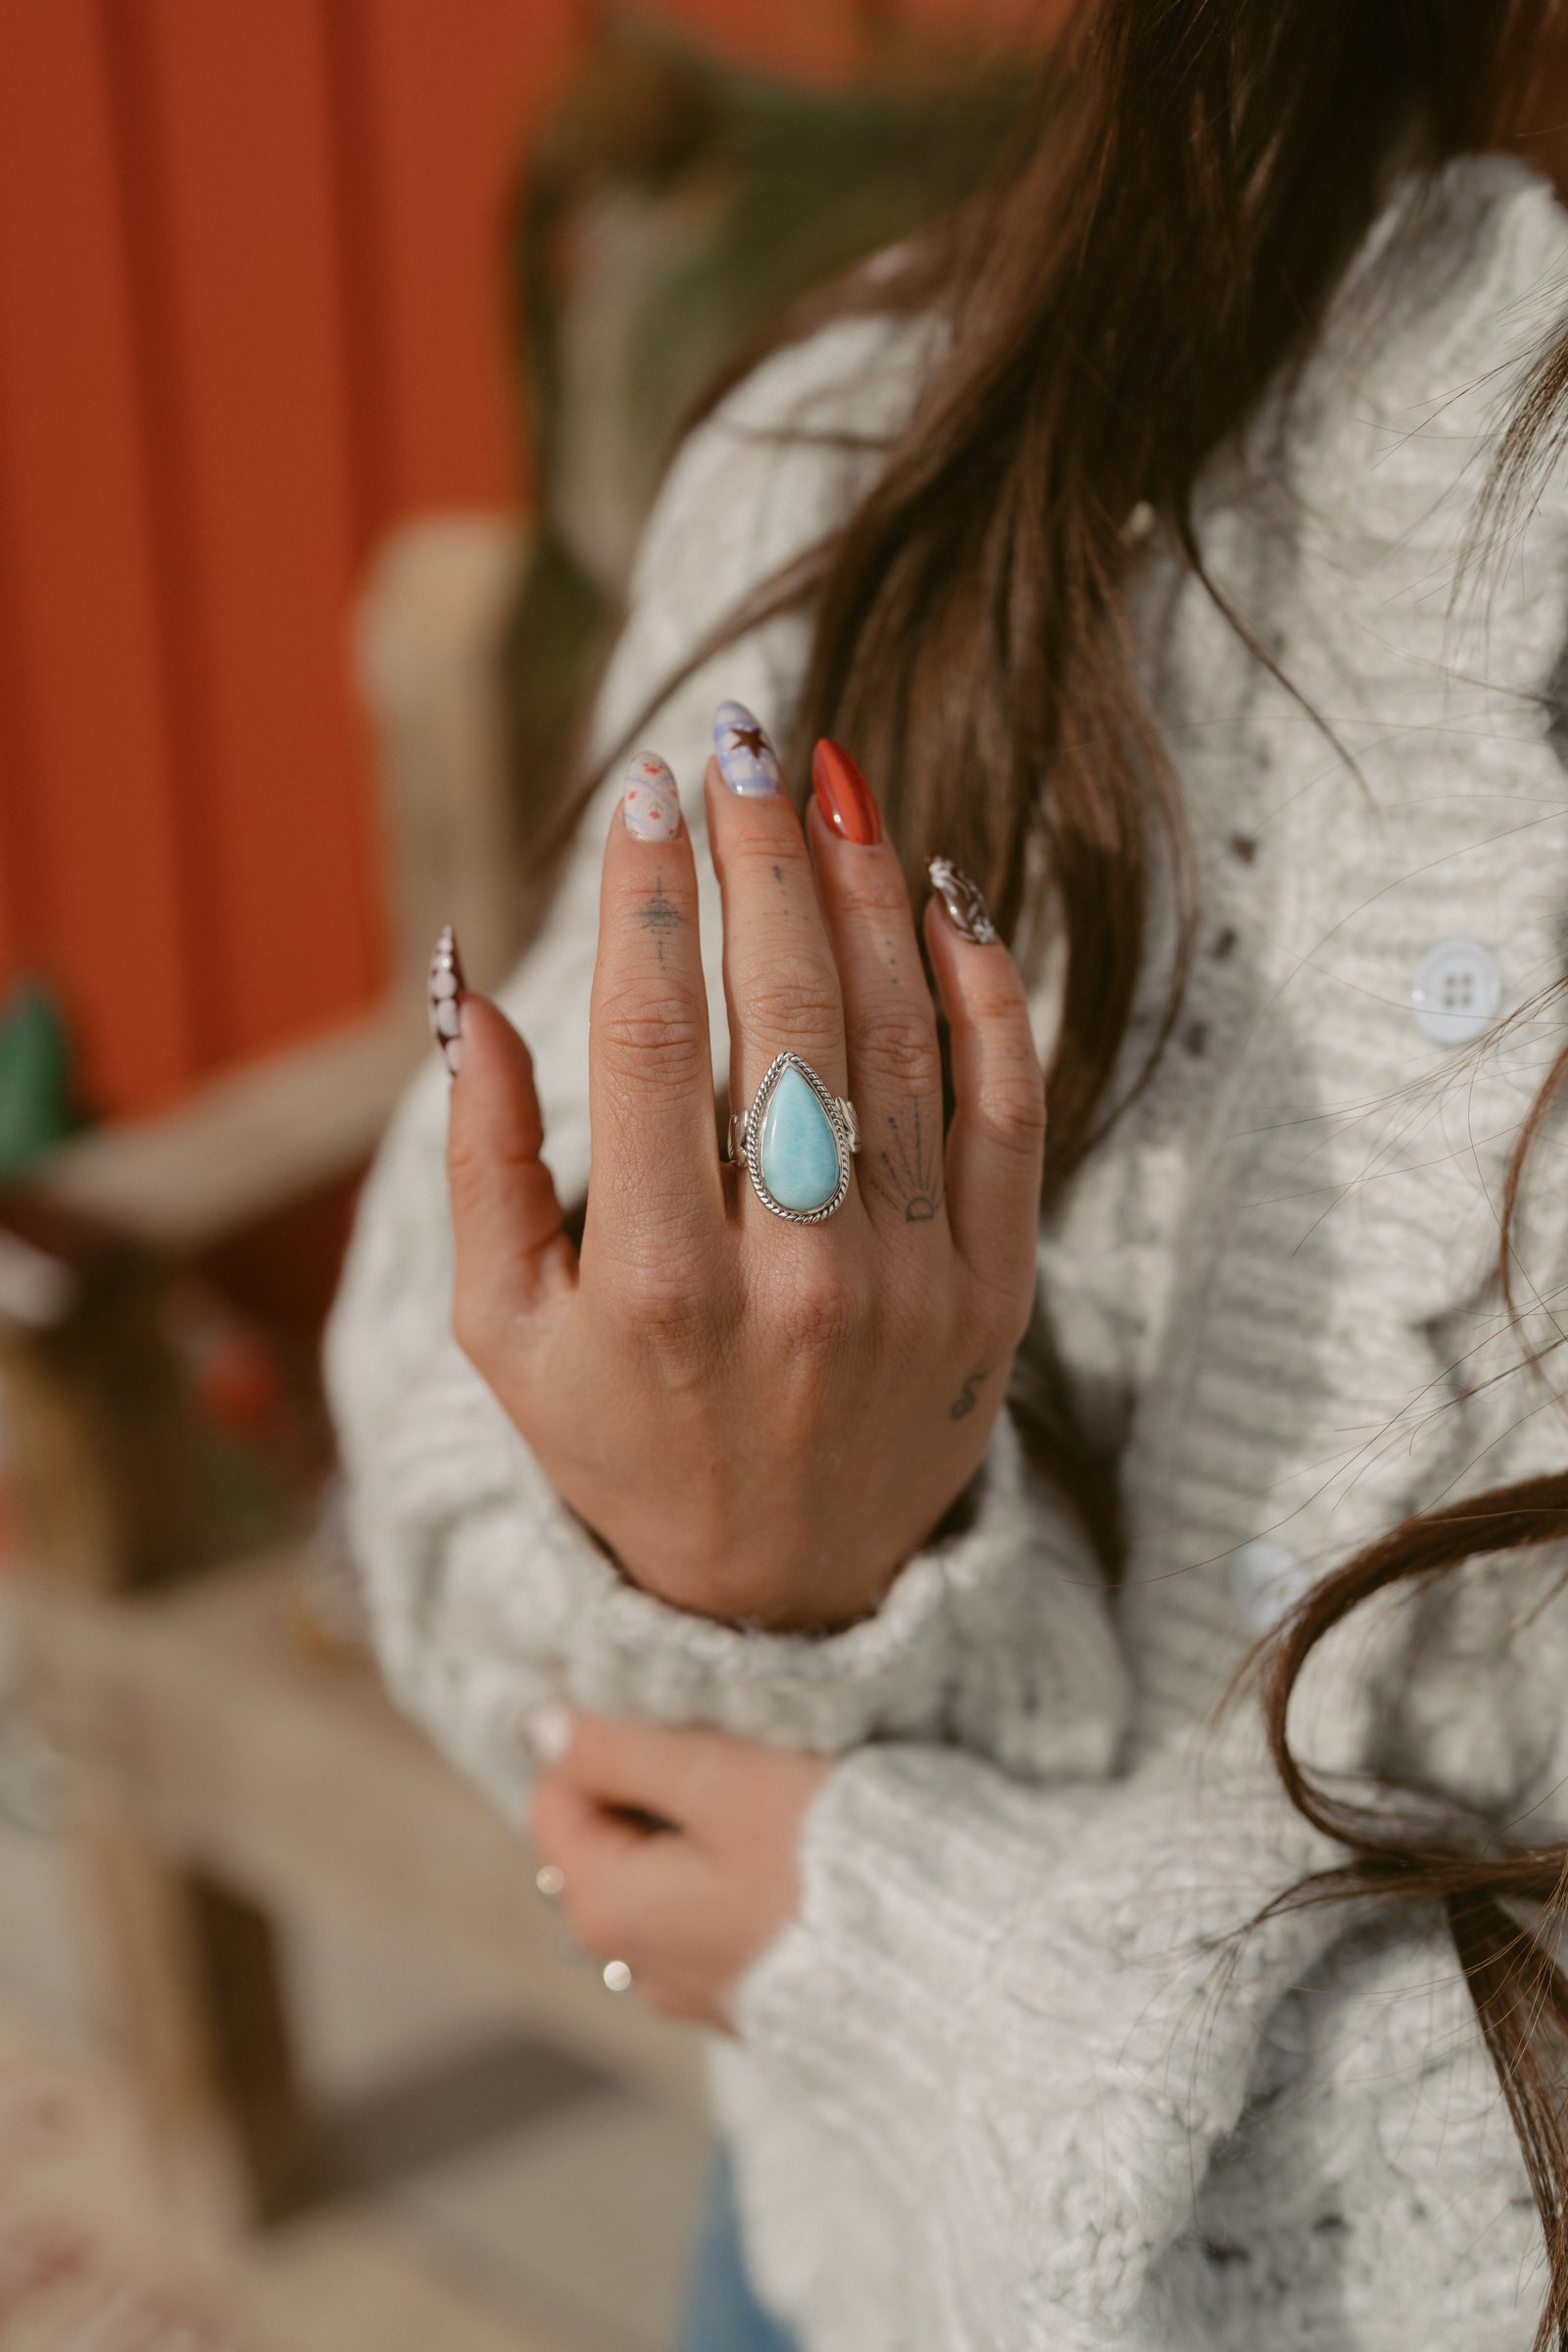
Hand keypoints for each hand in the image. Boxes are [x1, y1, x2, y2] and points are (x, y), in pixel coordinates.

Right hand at [445, 720, 1042, 1627]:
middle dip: (758, 854)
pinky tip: (944, 899)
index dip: (645, 897)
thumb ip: (481, 1159)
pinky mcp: (996, 1294)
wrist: (780, 1592)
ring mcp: (912, 1288)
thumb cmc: (617, 1439)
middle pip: (783, 1013)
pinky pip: (1008, 1111)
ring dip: (863, 894)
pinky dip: (987, 994)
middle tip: (741, 739)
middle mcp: (793, 1282)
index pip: (651, 1040)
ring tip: (827, 787)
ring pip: (900, 1042)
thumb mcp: (503, 1329)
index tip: (643, 789)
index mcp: (653, 1289)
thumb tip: (475, 979)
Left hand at [531, 1710, 830, 2029]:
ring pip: (669, 1867)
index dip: (614, 1736)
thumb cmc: (833, 1863)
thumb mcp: (724, 1778)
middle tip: (741, 1751)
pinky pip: (719, 1906)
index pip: (558, 1792)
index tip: (689, 1716)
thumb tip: (543, 1727)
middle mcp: (635, 1962)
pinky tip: (802, 1849)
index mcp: (605, 1908)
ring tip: (781, 1796)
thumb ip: (624, 1748)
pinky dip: (744, 1867)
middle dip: (662, 1779)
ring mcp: (697, 1985)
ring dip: (709, 1821)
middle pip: (612, 1833)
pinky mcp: (754, 1991)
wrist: (949, 1966)